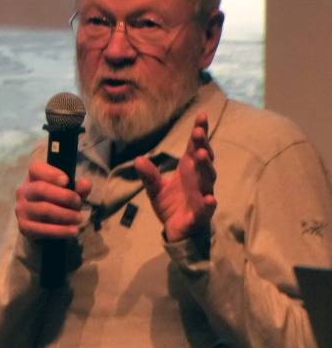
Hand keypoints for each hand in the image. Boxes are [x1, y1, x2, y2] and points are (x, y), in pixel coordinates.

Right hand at [15, 160, 91, 239]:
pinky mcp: (24, 226)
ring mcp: (22, 209)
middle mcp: (24, 191)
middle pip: (40, 189)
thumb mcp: (71, 194)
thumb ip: (78, 188)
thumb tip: (86, 183)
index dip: (50, 173)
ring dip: (65, 214)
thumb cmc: (59, 204)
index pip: (36, 168)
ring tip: (79, 218)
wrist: (45, 227)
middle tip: (79, 203)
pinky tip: (73, 231)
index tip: (66, 181)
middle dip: (64, 196)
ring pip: (43, 209)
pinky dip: (60, 231)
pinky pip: (42, 229)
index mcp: (33, 177)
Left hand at [134, 112, 216, 242]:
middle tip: (197, 133)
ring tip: (201, 155)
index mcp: (189, 170)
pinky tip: (210, 199)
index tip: (201, 115)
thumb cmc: (171, 205)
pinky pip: (206, 209)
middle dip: (202, 146)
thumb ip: (149, 175)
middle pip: (204, 160)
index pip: (196, 148)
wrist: (178, 232)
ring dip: (206, 167)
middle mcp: (199, 180)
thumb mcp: (155, 189)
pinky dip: (208, 204)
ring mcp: (202, 196)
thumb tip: (138, 159)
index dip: (200, 133)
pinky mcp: (200, 215)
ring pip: (207, 180)